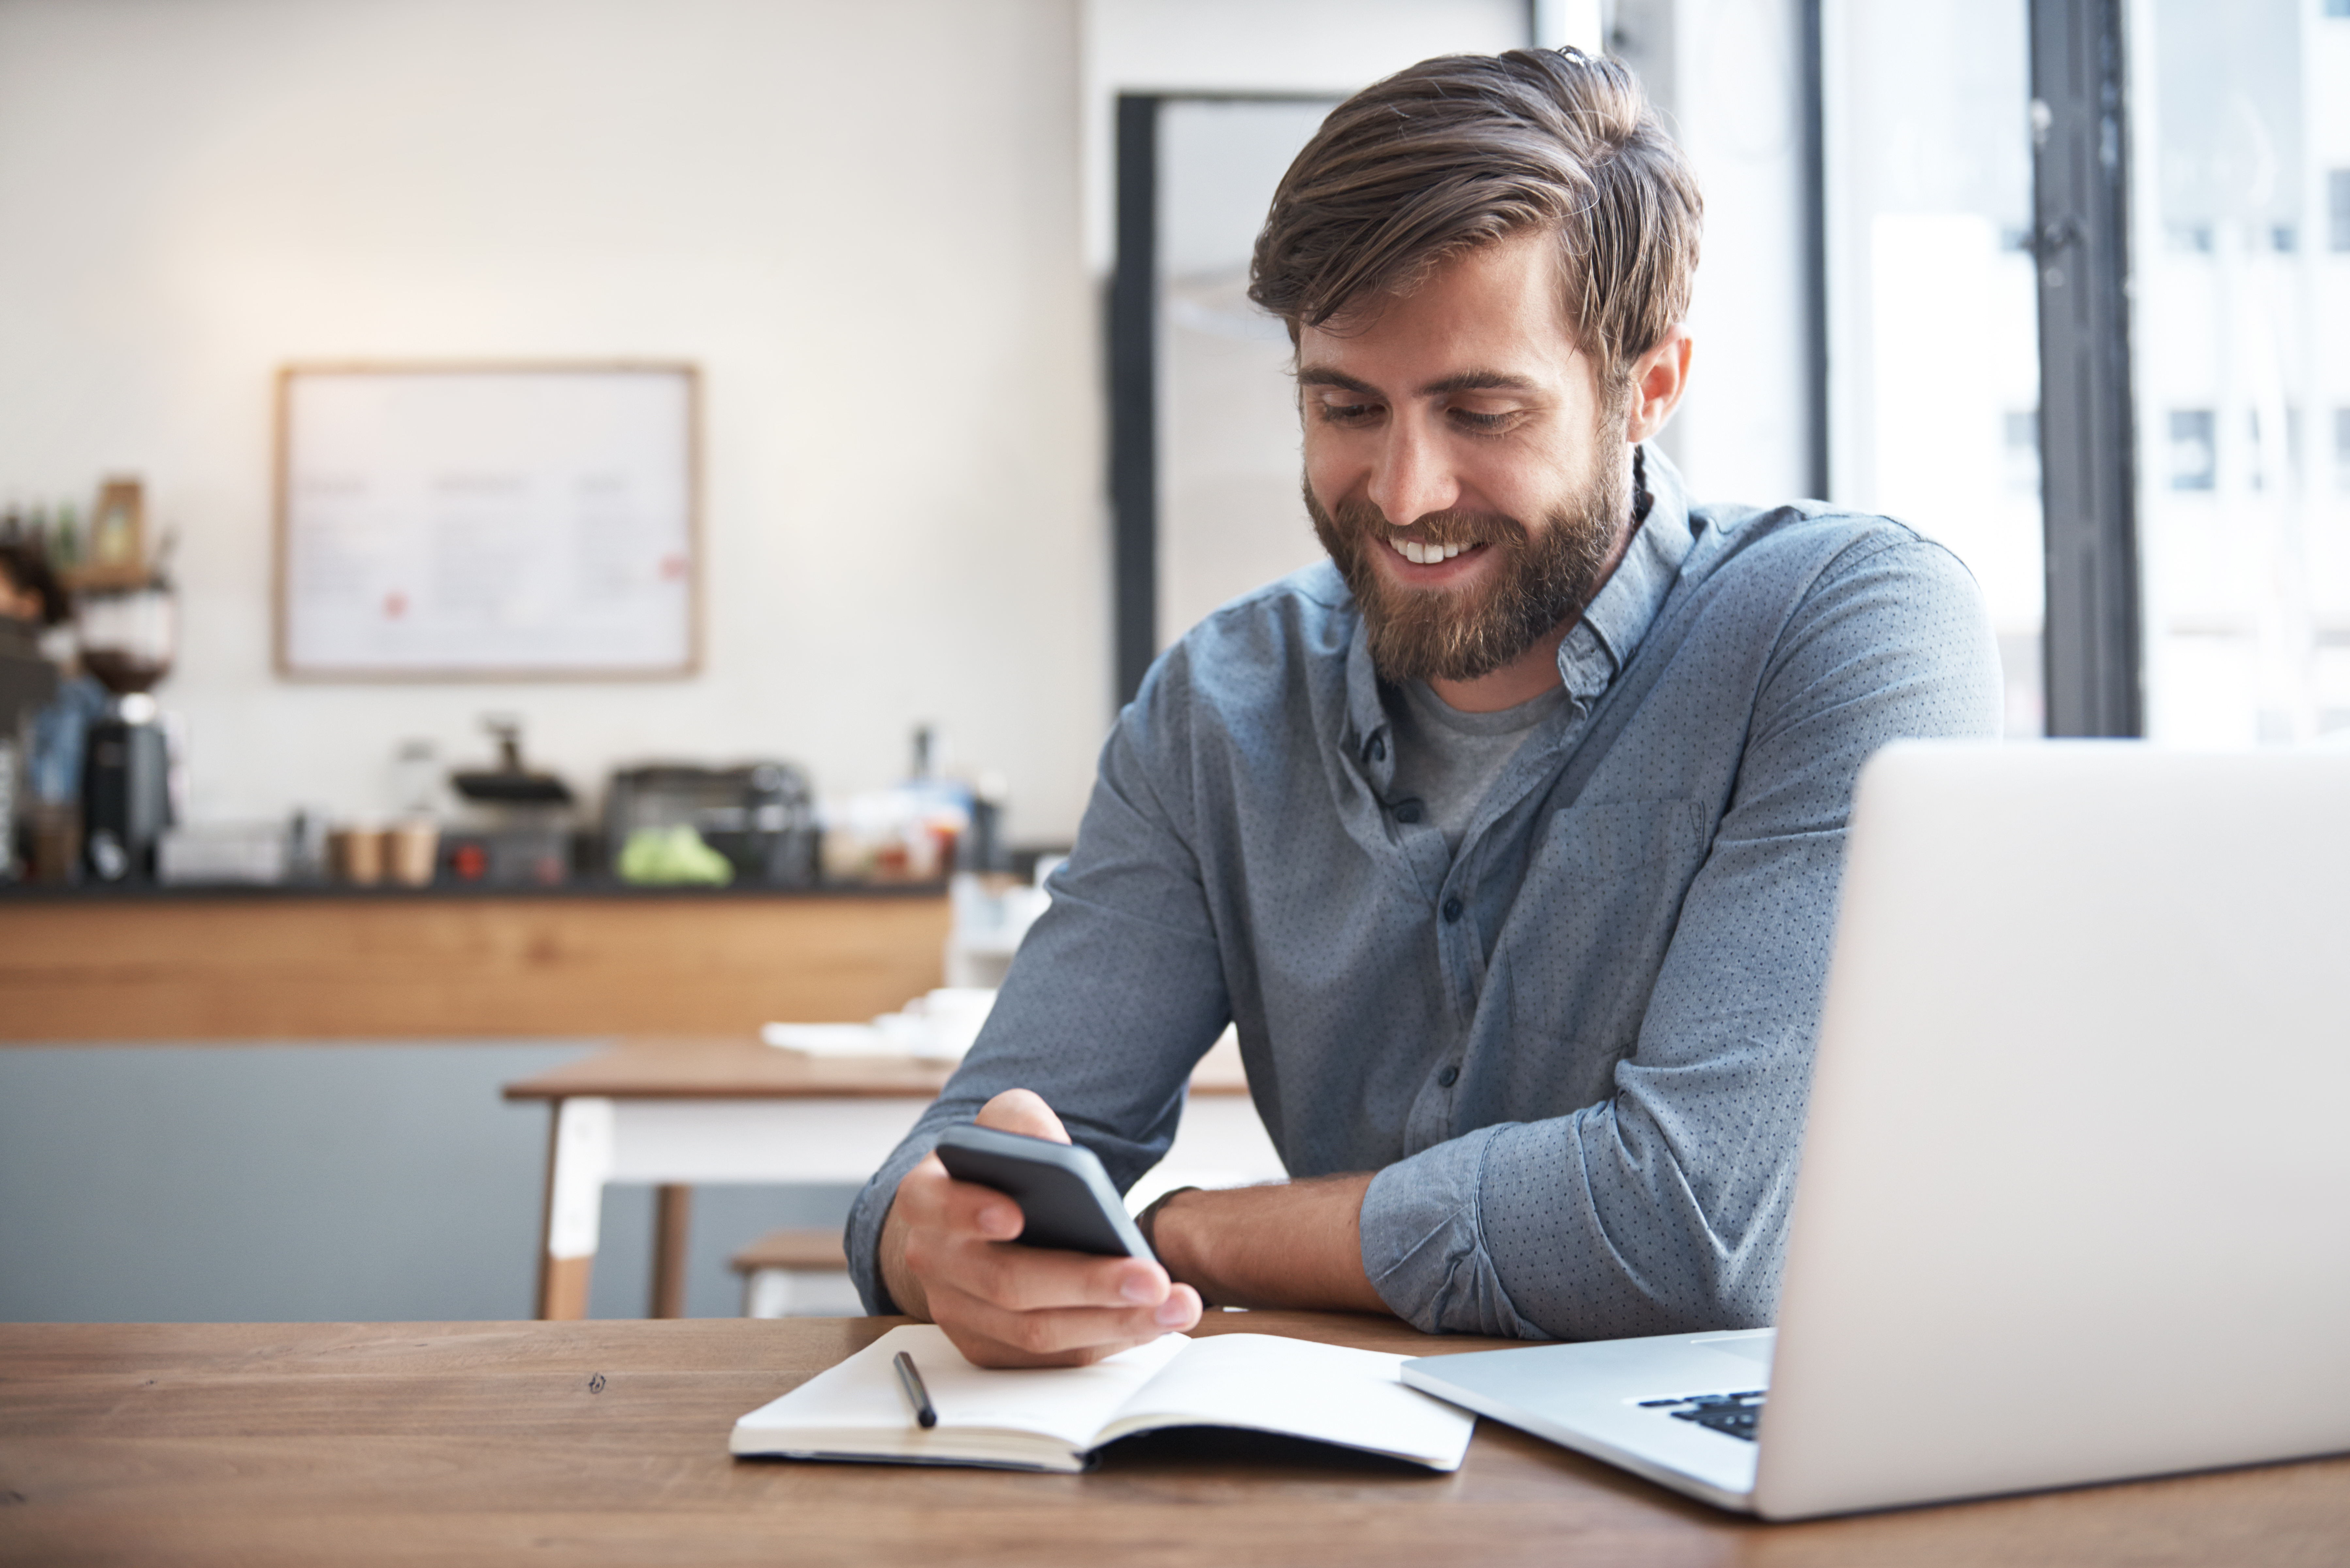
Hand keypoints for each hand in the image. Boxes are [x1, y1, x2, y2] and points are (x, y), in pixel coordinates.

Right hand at [878, 1089, 1202, 1367]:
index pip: (937, 1205)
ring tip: (1177, 1305)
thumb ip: (1021, 1122)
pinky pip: (1054, 1357)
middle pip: (1007, 1284)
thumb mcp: (1006, 1125)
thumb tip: (1048, 1146)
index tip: (1014, 1215)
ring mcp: (960, 1315)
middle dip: (1086, 1283)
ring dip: (1115, 1323)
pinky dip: (1109, 1341)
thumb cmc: (998, 1169)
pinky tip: (1156, 1321)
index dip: (969, 1212)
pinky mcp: (992, 1350)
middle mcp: (935, 1263)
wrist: (978, 1222)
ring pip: (1036, 1333)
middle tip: (1152, 1278)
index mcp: (926, 1199)